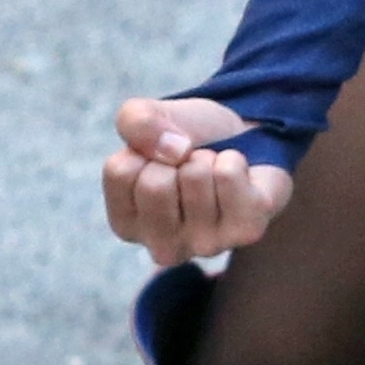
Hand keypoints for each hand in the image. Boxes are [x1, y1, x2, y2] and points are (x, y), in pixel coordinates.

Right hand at [102, 96, 293, 266]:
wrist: (244, 144)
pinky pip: (228, 175)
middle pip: (154, 184)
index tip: (160, 159)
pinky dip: (233, 160)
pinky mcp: (245, 231)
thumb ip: (135, 121)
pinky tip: (238, 179)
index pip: (119, 172)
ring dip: (207, 159)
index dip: (144, 149)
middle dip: (176, 157)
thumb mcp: (149, 119)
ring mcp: (204, 245)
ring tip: (213, 174)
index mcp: (127, 224)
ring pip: (195, 176)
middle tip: (190, 166)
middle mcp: (162, 245)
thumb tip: (174, 150)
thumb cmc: (185, 143)